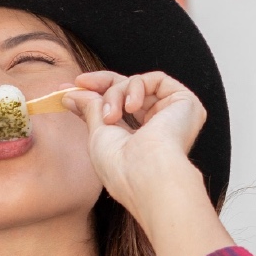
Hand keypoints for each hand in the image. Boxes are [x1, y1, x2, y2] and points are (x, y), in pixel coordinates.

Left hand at [64, 70, 206, 207]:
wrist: (146, 175)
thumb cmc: (121, 166)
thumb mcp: (98, 133)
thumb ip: (90, 108)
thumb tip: (73, 92)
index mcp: (141, 141)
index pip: (117, 109)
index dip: (93, 95)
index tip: (69, 88)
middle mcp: (160, 127)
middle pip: (128, 92)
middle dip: (101, 85)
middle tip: (81, 83)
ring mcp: (174, 115)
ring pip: (137, 85)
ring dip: (116, 93)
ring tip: (110, 116)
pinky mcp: (186, 103)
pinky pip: (156, 80)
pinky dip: (137, 87)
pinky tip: (131, 107)